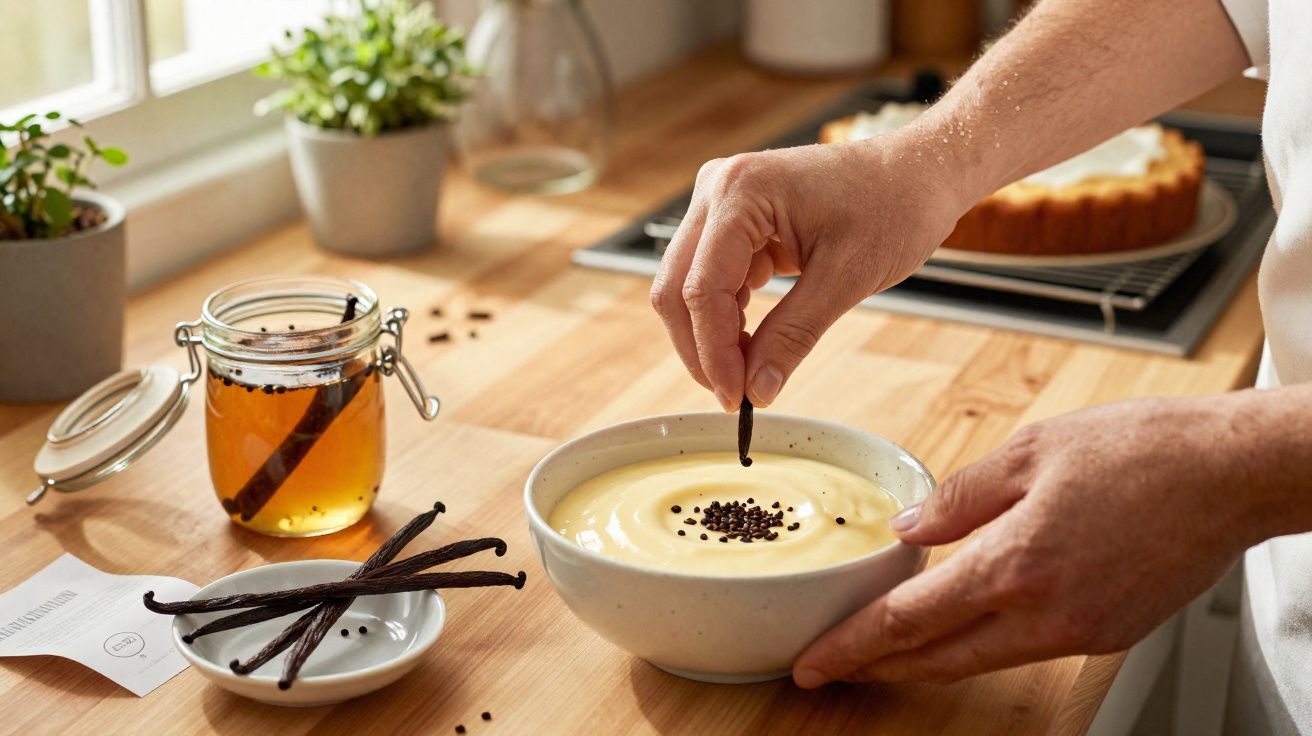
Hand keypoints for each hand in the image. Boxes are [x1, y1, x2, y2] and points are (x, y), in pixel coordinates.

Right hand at [649, 135, 970, 409]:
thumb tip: (757, 391)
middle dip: (701, 348)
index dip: (713, 352)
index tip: (735, 398)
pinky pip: (710, 278)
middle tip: (734, 396)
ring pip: (686, 286)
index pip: (701, 288)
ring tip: (748, 373)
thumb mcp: (847, 278)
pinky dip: (726, 317)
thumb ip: (793, 335)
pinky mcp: (733, 220)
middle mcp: (718, 188)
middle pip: (677, 287)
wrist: (918, 173)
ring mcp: (721, 202)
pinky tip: (752, 343)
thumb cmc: (895, 205)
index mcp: (742, 191)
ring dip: (710, 336)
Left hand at [792, 395, 1267, 684]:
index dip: (851, 646)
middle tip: (832, 668)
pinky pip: (1026, 648)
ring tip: (883, 650)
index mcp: (1014, 564)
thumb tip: (906, 529)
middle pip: (937, 658)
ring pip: (980, 659)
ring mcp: (1080, 632)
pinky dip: (982, 642)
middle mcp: (1045, 614)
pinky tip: (963, 622)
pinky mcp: (1108, 634)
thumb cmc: (1140, 451)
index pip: (908, 621)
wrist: (1231, 473)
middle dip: (877, 667)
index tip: (812, 662)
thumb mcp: (1029, 451)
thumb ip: (958, 498)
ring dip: (927, 658)